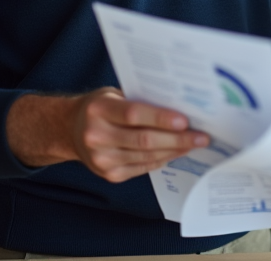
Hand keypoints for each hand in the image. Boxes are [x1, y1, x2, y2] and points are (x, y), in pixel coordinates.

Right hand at [6, 87, 208, 182]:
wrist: (69, 130)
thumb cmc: (99, 107)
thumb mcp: (113, 95)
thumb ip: (140, 100)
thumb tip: (180, 105)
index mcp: (98, 110)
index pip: (134, 115)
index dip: (161, 118)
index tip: (186, 120)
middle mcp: (96, 136)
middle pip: (144, 140)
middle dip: (178, 139)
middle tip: (202, 136)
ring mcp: (101, 159)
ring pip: (147, 156)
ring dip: (175, 150)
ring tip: (194, 144)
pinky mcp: (109, 175)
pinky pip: (143, 167)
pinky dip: (163, 159)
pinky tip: (176, 151)